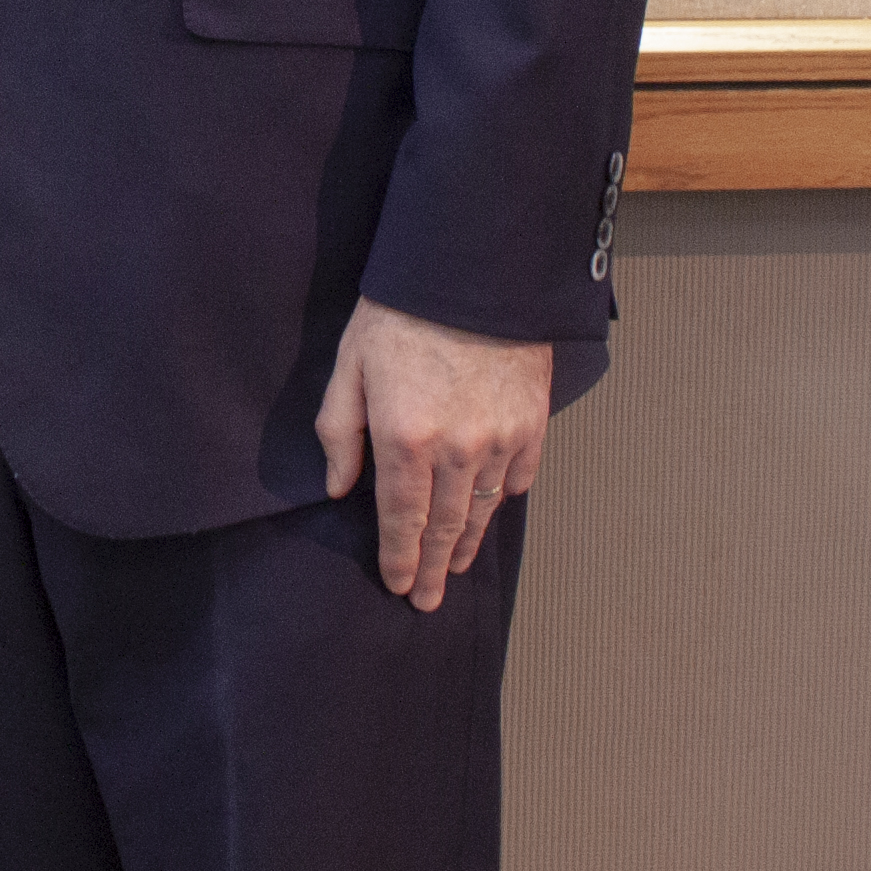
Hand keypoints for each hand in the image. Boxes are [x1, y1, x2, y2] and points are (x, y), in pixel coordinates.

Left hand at [315, 297, 551, 610]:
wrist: (471, 270)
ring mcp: (501, 439)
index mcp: (404, 439)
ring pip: (484, 509)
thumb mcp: (349, 363)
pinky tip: (493, 508)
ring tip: (459, 567)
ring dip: (469, 543)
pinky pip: (520, 476)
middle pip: (445, 526)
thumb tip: (338, 488)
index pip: (400, 519)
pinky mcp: (532, 423)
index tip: (400, 586)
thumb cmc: (399, 311)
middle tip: (430, 601)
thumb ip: (340, 431)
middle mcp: (457, 451)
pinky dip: (504, 497)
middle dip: (435, 568)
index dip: (399, 557)